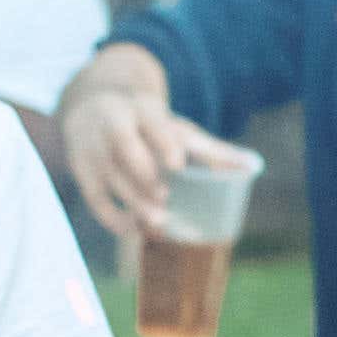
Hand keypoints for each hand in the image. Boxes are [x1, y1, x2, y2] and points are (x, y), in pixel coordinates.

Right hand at [52, 48, 213, 249]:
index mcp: (142, 109)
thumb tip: (254, 167)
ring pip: (108, 175)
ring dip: (131, 200)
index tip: (177, 163)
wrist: (94, 105)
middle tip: (165, 198)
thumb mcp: (177, 128)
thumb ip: (212, 150)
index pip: (151, 121)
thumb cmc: (148, 125)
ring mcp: (93, 147)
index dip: (163, 141)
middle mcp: (113, 123)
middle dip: (143, 174)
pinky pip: (94, 196)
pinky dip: (112, 217)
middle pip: (124, 147)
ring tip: (157, 223)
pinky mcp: (81, 169)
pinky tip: (134, 231)